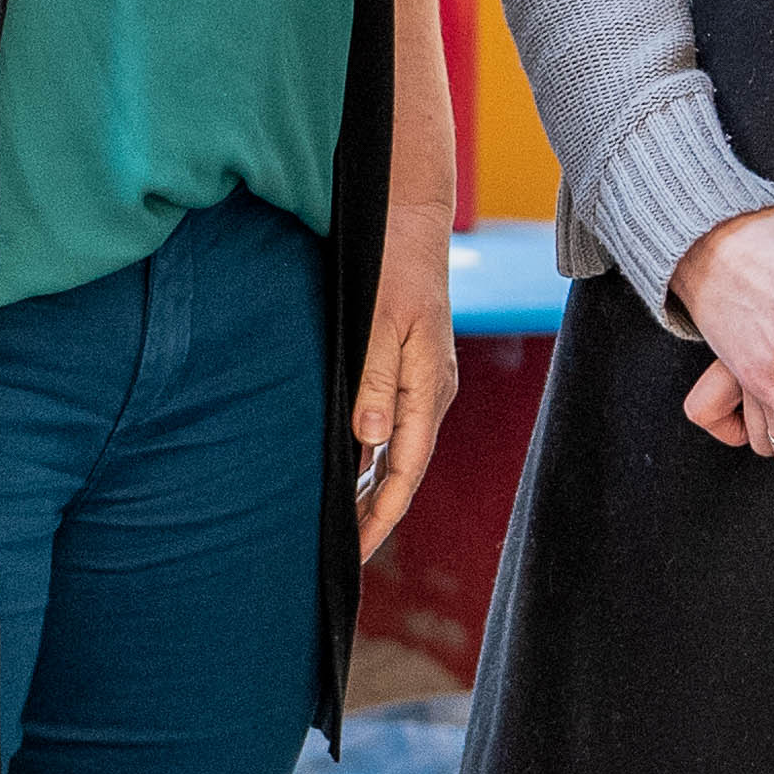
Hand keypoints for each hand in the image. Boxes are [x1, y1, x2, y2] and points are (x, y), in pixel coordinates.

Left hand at [355, 207, 460, 560]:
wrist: (409, 218)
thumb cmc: (390, 264)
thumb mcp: (377, 320)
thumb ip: (373, 380)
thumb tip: (369, 442)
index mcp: (428, 388)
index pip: (405, 472)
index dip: (380, 517)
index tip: (353, 551)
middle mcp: (432, 393)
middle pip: (406, 471)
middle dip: (378, 515)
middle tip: (341, 555)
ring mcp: (426, 382)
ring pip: (401, 452)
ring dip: (376, 489)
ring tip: (345, 525)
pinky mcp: (414, 369)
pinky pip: (397, 428)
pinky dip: (377, 458)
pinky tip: (355, 471)